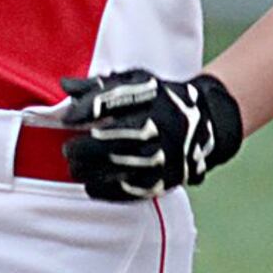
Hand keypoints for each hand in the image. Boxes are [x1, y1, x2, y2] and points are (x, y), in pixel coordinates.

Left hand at [60, 68, 243, 201]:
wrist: (207, 121)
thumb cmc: (162, 99)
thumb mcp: (137, 82)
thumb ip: (101, 86)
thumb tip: (65, 86)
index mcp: (151, 97)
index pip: (111, 102)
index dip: (85, 111)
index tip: (67, 119)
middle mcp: (159, 125)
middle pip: (114, 139)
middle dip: (84, 148)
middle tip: (68, 150)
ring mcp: (165, 154)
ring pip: (121, 167)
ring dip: (91, 171)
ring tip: (75, 168)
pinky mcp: (166, 177)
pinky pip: (133, 189)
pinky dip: (108, 190)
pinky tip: (91, 186)